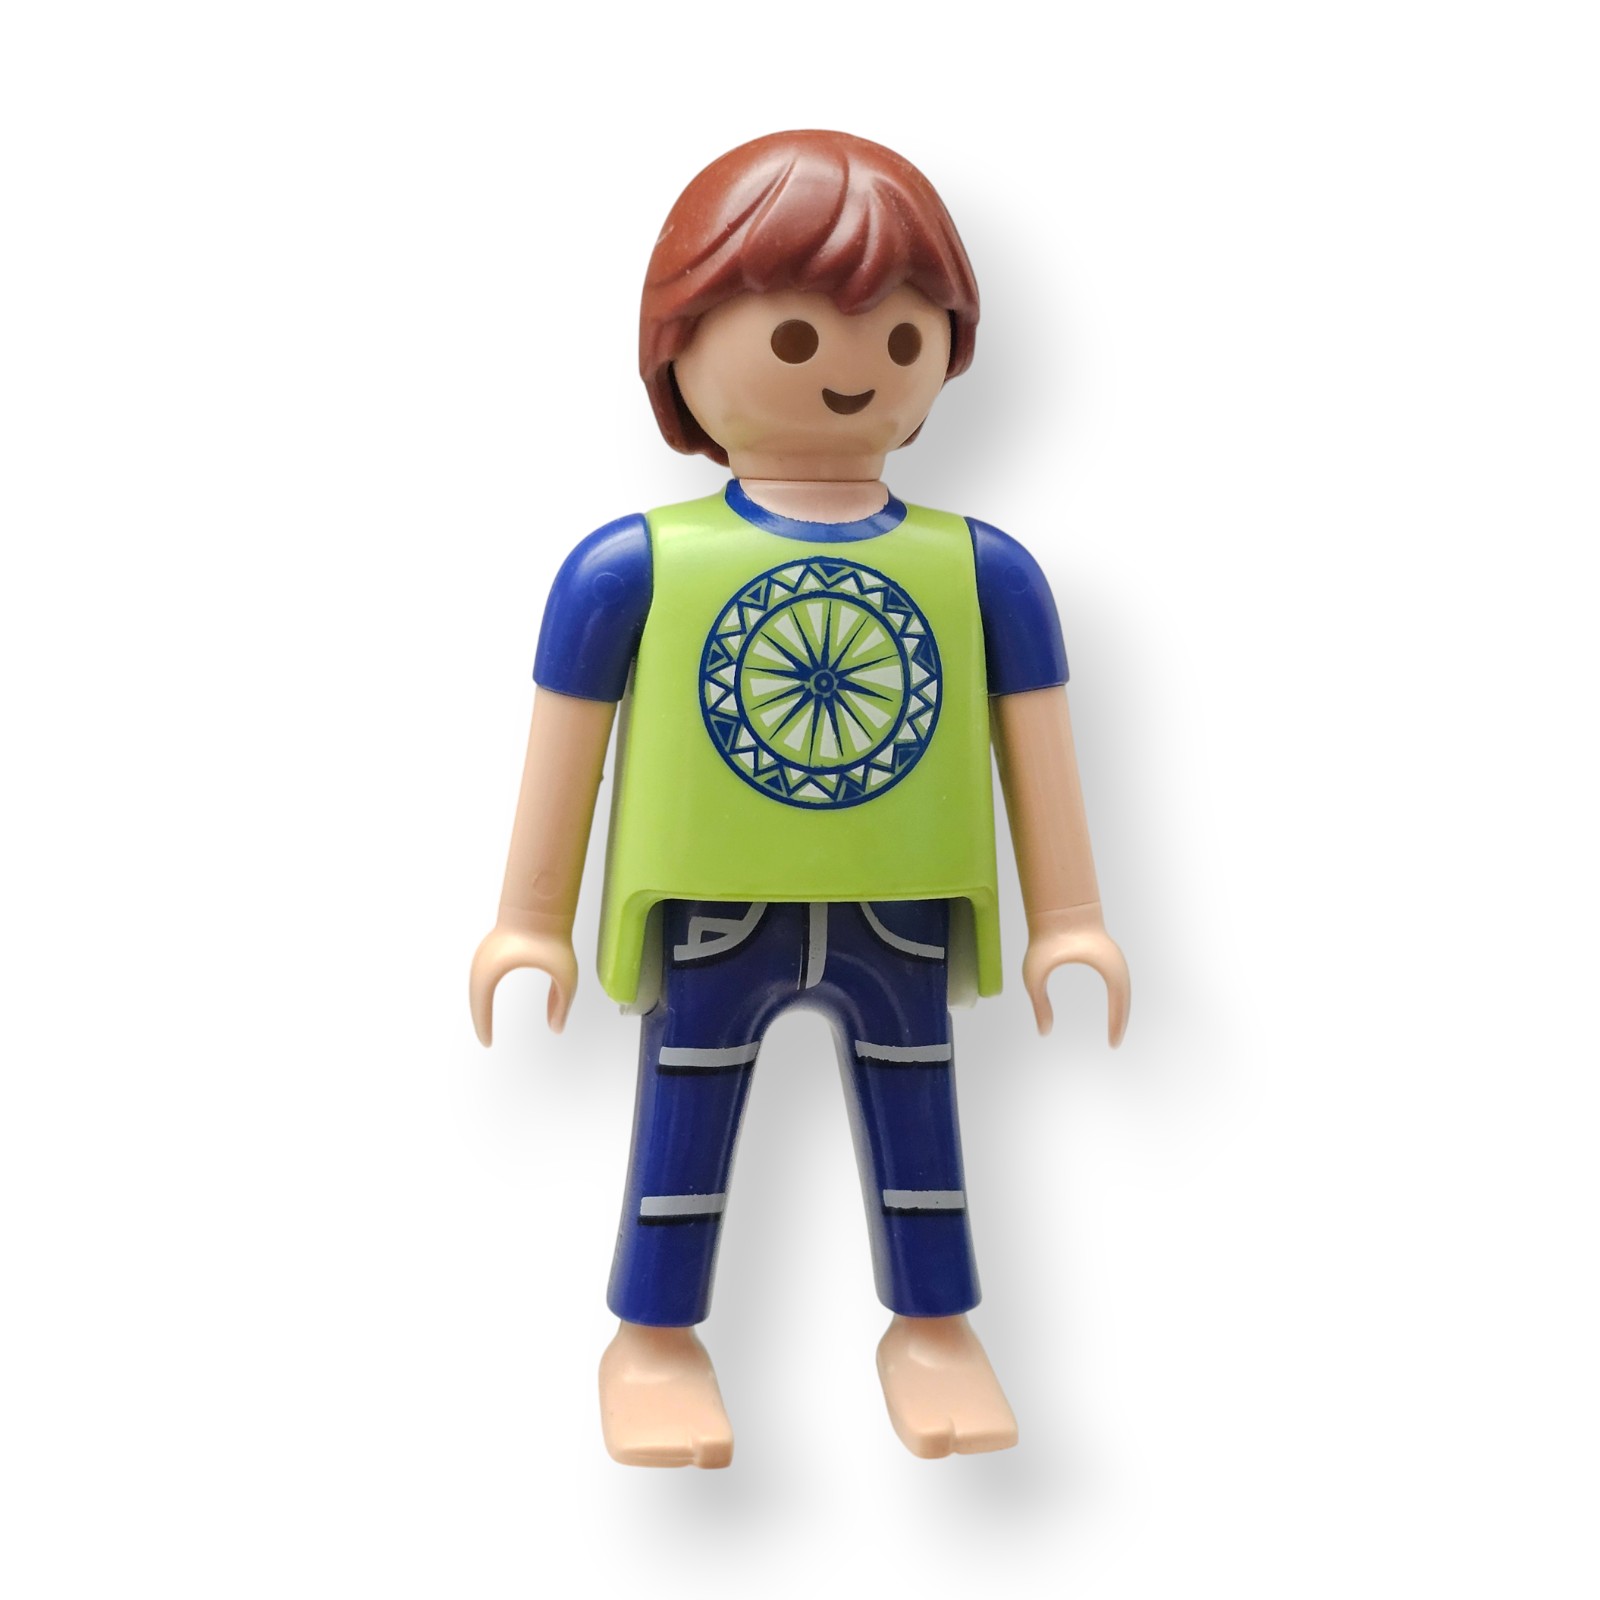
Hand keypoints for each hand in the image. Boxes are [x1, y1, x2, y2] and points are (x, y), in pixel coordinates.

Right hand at [469, 917, 577, 1044]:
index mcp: (492, 970)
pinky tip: (488, 997)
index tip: (487, 1043)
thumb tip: (556, 1028)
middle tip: (485, 1037)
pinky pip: (481, 974)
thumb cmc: (552, 936)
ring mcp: (483, 952)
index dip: (483, 1027)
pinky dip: (482, 989)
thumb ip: (562, 1003)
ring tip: (485, 1021)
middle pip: (474, 996)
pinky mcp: (489, 946)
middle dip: (478, 1018)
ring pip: (475, 985)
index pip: (481, 1006)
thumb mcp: (565, 976)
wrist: (542, 903)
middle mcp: (481, 961)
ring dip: (479, 1003)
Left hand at [1021, 903, 1130, 1046]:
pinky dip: (1117, 997)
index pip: (1120, 1001)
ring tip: (1115, 1030)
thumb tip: (1044, 1032)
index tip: (1113, 1044)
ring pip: (1123, 989)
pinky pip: (1117, 981)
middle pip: (1126, 997)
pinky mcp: (1107, 954)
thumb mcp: (1036, 973)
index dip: (1118, 1024)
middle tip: (1114, 1043)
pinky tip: (1112, 1008)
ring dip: (1121, 1008)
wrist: (1056, 907)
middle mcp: (1116, 962)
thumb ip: (1039, 1003)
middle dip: (1122, 1020)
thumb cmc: (1045, 938)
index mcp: (1106, 965)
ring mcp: (1114, 957)